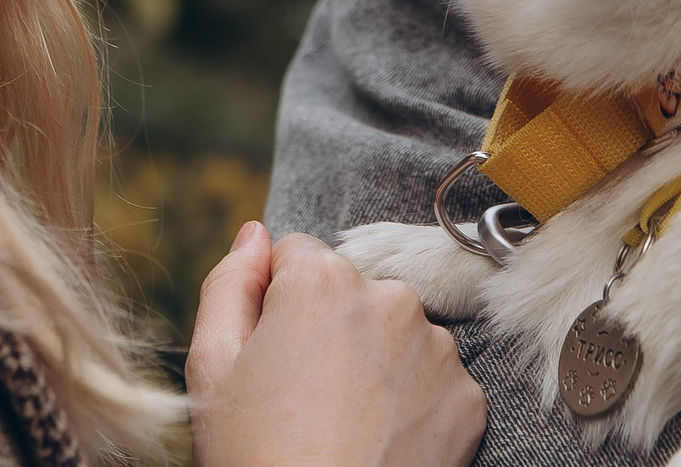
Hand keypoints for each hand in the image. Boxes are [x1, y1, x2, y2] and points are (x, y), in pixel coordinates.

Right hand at [186, 221, 487, 466]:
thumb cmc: (256, 457)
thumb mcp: (212, 367)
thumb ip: (228, 284)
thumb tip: (256, 234)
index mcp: (323, 281)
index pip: (296, 256)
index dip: (274, 305)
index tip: (269, 358)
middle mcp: (391, 298)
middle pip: (350, 293)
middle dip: (328, 328)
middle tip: (302, 398)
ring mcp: (438, 350)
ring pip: (395, 334)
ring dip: (373, 362)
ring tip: (342, 425)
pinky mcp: (468, 399)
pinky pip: (432, 381)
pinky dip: (410, 404)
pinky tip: (379, 443)